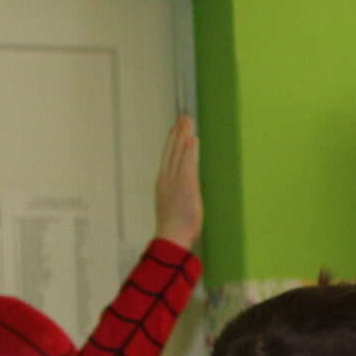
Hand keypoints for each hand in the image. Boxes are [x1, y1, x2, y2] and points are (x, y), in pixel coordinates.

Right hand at [153, 116, 203, 248]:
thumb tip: (184, 196)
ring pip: (177, 153)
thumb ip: (178, 198)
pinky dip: (188, 151)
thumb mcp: (175, 208)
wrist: (171, 238)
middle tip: (183, 118)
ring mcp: (174, 181)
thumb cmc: (175, 229)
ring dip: (183, 136)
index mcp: (163, 184)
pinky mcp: (184, 185)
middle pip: (171, 151)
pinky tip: (192, 139)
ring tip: (187, 121)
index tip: (175, 129)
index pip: (167, 159)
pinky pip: (186, 164)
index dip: (171, 143)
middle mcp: (166, 179)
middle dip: (177, 133)